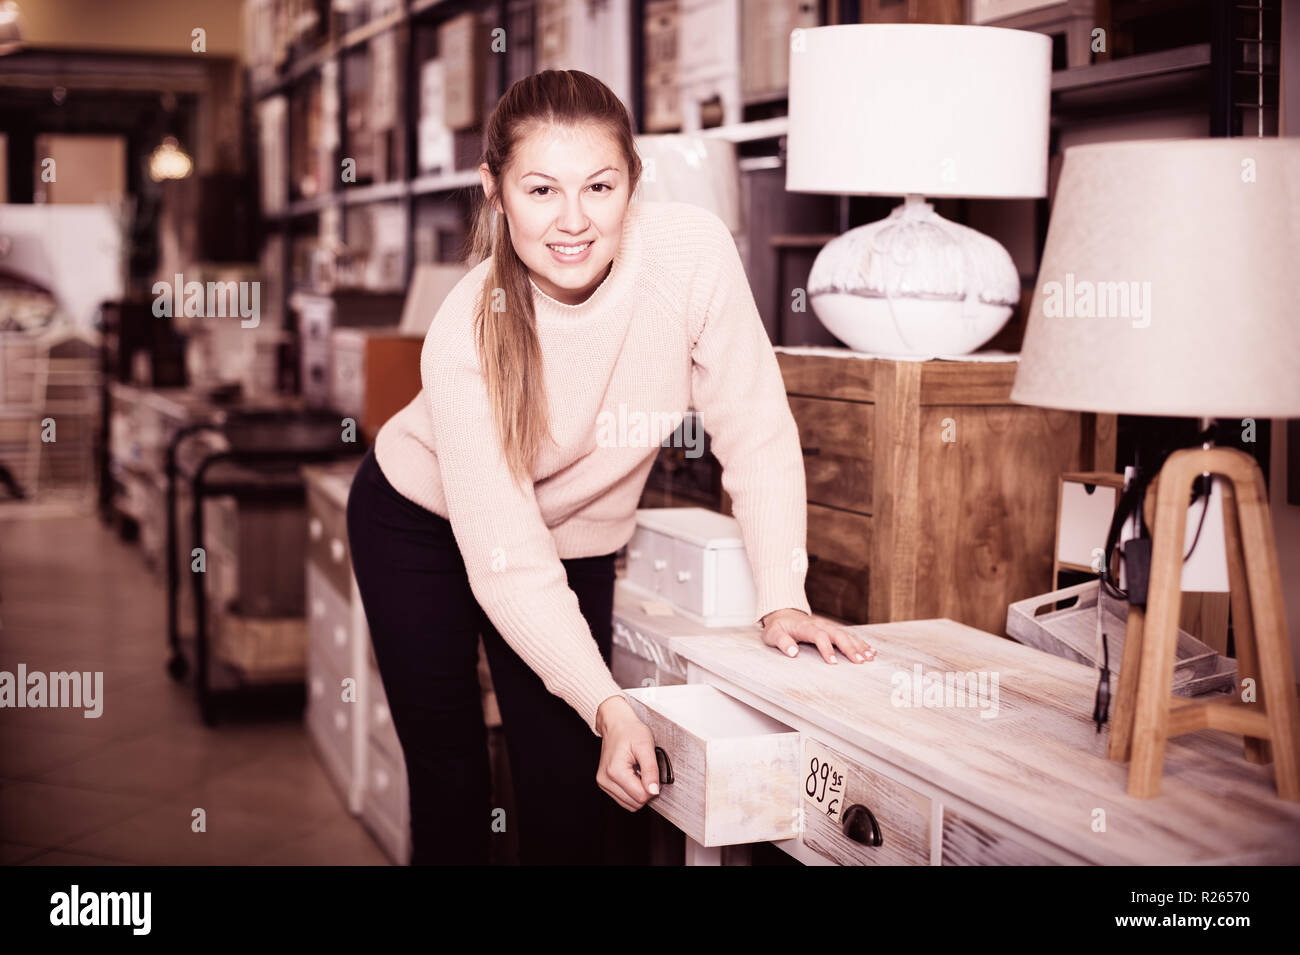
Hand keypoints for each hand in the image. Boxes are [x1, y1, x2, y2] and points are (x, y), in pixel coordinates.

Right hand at [594, 695, 659, 811]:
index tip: (653, 772)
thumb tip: (654, 791)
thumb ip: (651, 770)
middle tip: (646, 771)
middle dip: (646, 790)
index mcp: (615, 771)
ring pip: (629, 804)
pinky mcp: (604, 784)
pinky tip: (633, 776)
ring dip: (639, 792)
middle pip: (635, 803)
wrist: (616, 723)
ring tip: (639, 772)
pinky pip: (623, 800)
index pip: (641, 796)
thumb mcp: (646, 746)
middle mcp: (605, 780)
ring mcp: (603, 783)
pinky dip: (632, 792)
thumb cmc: (630, 731)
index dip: (653, 787)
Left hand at [760, 608, 875, 663]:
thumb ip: (783, 642)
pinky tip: (871, 651)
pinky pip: (849, 635)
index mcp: (806, 627)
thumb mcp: (773, 635)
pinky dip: (860, 643)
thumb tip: (793, 653)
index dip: (827, 649)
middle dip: (850, 648)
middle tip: (860, 662)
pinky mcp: (832, 630)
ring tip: (870, 658)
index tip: (834, 663)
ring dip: (859, 645)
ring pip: (846, 634)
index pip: (819, 636)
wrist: (783, 614)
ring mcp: (828, 626)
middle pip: (838, 635)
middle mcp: (820, 625)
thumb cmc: (778, 627)